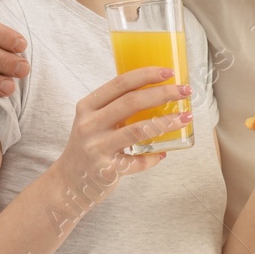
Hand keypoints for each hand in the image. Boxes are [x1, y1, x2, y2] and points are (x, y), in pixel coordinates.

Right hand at [51, 68, 192, 203]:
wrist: (68, 182)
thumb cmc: (89, 146)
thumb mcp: (94, 121)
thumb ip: (116, 108)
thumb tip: (157, 92)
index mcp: (88, 106)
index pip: (120, 83)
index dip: (146, 75)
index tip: (169, 71)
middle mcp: (89, 124)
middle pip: (132, 102)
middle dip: (163, 93)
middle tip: (185, 91)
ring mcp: (97, 147)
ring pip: (138, 130)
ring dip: (166, 122)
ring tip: (186, 117)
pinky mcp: (106, 169)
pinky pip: (138, 161)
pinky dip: (154, 157)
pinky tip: (163, 153)